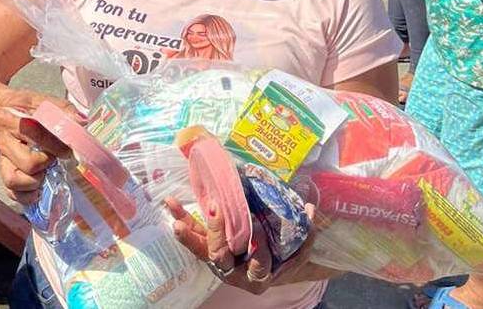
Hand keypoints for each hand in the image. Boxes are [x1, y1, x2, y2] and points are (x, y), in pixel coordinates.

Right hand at [0, 88, 77, 204]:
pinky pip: (10, 192)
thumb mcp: (39, 101)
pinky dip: (26, 195)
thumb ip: (61, 109)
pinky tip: (37, 188)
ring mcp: (2, 159)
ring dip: (35, 182)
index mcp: (14, 120)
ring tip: (44, 172)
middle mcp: (4, 141)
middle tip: (53, 158)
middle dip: (46, 163)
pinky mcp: (2, 172)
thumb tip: (82, 122)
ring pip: (14, 180)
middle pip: (28, 163)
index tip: (67, 148)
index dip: (57, 145)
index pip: (36, 135)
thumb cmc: (22, 108)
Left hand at [167, 197, 315, 294]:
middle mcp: (233, 272)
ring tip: (175, 210)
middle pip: (221, 258)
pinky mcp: (206, 245)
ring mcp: (217, 259)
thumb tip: (311, 210)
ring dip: (188, 229)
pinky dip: (182, 220)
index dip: (258, 253)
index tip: (260, 230)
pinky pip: (193, 234)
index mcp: (258, 278)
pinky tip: (171, 203)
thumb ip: (306, 234)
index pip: (257, 270)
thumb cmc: (284, 257)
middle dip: (218, 234)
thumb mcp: (299, 251)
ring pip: (201, 248)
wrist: (269, 264)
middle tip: (217, 209)